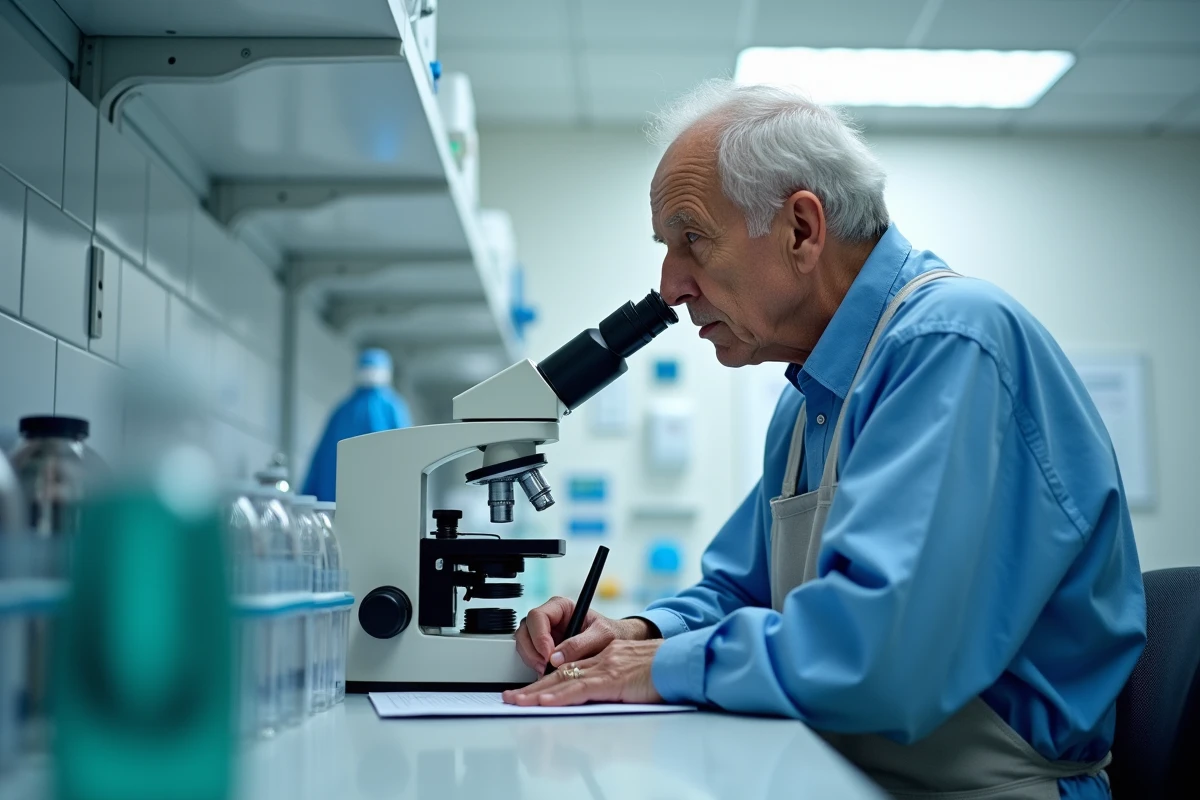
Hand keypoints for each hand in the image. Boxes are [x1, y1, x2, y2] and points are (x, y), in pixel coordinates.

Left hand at [503, 639, 663, 705]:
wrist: (683, 662)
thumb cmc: (666, 672)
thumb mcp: (635, 677)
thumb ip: (617, 686)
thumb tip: (601, 707)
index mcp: (606, 657)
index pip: (570, 670)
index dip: (547, 682)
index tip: (530, 694)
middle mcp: (601, 659)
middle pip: (559, 674)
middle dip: (533, 689)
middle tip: (511, 698)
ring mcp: (605, 667)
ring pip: (563, 680)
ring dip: (537, 694)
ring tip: (516, 702)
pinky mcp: (612, 678)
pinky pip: (579, 687)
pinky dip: (559, 695)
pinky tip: (544, 701)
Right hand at [514, 597, 654, 671]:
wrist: (619, 647)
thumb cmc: (612, 634)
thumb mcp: (602, 636)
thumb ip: (580, 644)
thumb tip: (556, 657)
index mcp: (561, 606)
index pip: (538, 616)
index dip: (539, 635)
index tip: (548, 653)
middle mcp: (550, 618)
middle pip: (526, 629)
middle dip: (532, 650)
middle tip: (544, 666)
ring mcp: (544, 633)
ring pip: (524, 642)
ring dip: (531, 658)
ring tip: (546, 671)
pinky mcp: (543, 649)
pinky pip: (529, 654)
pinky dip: (534, 664)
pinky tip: (546, 673)